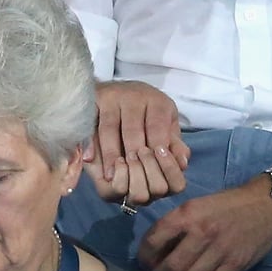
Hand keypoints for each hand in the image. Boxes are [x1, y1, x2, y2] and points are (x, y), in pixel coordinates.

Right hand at [84, 81, 189, 204]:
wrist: (118, 88)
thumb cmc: (146, 114)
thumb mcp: (166, 125)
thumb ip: (174, 145)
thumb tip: (182, 163)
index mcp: (158, 101)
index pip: (157, 131)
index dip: (154, 155)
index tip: (151, 176)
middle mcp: (136, 95)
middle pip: (133, 132)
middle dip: (131, 159)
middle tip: (130, 181)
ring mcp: (113, 95)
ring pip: (110, 129)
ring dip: (110, 155)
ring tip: (110, 176)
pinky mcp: (95, 98)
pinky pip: (91, 123)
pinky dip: (89, 142)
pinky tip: (89, 160)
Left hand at [137, 176, 271, 270]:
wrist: (263, 205)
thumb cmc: (225, 204)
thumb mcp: (196, 204)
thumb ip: (177, 223)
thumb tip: (156, 248)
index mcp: (188, 214)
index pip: (155, 239)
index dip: (144, 255)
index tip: (143, 263)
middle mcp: (202, 232)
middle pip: (170, 267)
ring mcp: (219, 251)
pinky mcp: (234, 265)